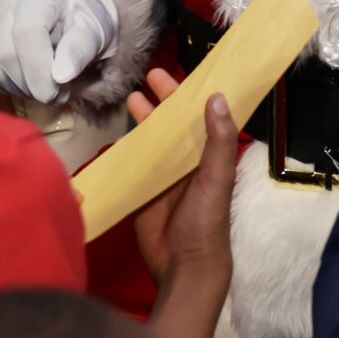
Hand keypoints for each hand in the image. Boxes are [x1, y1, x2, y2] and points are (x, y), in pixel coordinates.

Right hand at [0, 0, 116, 101]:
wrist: (66, 11)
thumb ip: (80, 50)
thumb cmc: (83, 21)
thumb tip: (61, 76)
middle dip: (31, 85)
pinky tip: (24, 83)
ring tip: (43, 88)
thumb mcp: (94, 32)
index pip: (27, 32)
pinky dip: (2, 86)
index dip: (38, 71)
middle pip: (6, 52)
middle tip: (55, 95)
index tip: (55, 94)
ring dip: (18, 89)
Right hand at [131, 72, 236, 337]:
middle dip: (164, 99)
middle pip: (174, 122)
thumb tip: (216, 98)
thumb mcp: (217, 178)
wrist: (183, 266)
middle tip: (150, 75)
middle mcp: (187, 161)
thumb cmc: (207, 221)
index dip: (192, 94)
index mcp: (209, 155)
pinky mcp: (143, 189)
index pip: (201, 116)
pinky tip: (119, 132)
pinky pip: (135, 162)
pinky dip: (128, 146)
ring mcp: (164, 175)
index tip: (182, 71)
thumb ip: (218, 141)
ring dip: (145, 118)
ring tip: (132, 95)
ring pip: (153, 138)